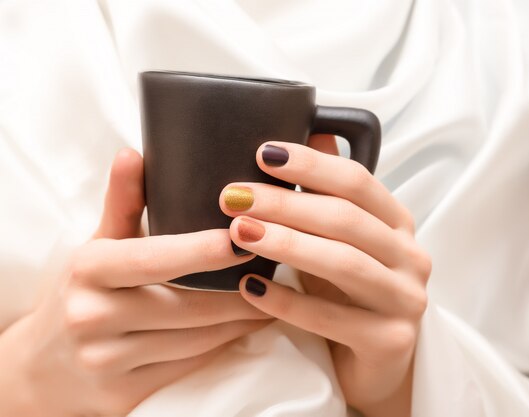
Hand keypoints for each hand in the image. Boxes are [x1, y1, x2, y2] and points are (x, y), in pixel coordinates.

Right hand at [0, 149, 272, 416]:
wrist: (42, 366)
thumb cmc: (79, 293)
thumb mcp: (96, 246)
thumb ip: (122, 203)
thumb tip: (134, 154)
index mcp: (89, 270)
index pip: (156, 258)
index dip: (204, 251)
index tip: (246, 237)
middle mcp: (94, 317)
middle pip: (190, 306)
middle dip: (241, 291)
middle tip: (278, 269)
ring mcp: (108, 360)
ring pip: (197, 340)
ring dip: (241, 319)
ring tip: (272, 297)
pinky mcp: (125, 394)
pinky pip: (189, 365)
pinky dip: (223, 345)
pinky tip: (245, 327)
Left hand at [219, 136, 430, 416]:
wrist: (377, 363)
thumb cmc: (350, 295)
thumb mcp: (341, 241)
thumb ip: (330, 192)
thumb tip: (312, 133)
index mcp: (397, 224)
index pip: (357, 181)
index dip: (311, 164)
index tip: (263, 152)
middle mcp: (411, 257)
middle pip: (346, 219)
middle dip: (286, 203)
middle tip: (233, 196)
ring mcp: (406, 300)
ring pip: (343, 263)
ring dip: (286, 244)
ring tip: (239, 232)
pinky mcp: (391, 341)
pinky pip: (332, 318)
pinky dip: (286, 301)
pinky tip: (249, 287)